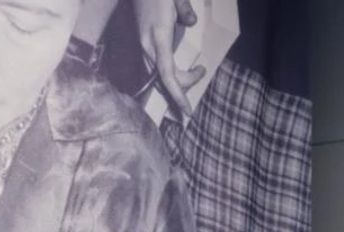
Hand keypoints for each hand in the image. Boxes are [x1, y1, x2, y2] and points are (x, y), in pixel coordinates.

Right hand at [135, 0, 206, 116]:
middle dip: (183, 87)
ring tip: (194, 73)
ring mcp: (143, 48)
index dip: (177, 94)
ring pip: (159, 78)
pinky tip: (178, 73)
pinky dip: (168, 76)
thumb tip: (192, 22)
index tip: (187, 109)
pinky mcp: (143, 46)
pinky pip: (155, 70)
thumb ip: (183, 9)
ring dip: (176, 82)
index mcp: (157, 38)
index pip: (167, 75)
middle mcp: (147, 48)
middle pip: (166, 81)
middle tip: (201, 71)